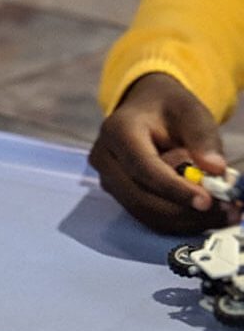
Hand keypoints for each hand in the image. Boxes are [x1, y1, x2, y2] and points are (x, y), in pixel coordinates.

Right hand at [90, 73, 234, 233]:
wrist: (145, 110)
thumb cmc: (168, 109)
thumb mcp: (190, 111)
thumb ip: (202, 136)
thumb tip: (215, 169)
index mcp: (118, 131)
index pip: (143, 168)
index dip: (174, 189)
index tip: (207, 201)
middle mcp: (105, 159)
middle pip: (141, 198)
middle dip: (185, 211)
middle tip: (226, 211)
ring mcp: (108, 179)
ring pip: (145, 212)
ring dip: (186, 220)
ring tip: (223, 214)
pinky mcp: (119, 195)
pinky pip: (148, 216)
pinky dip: (179, 221)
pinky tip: (205, 214)